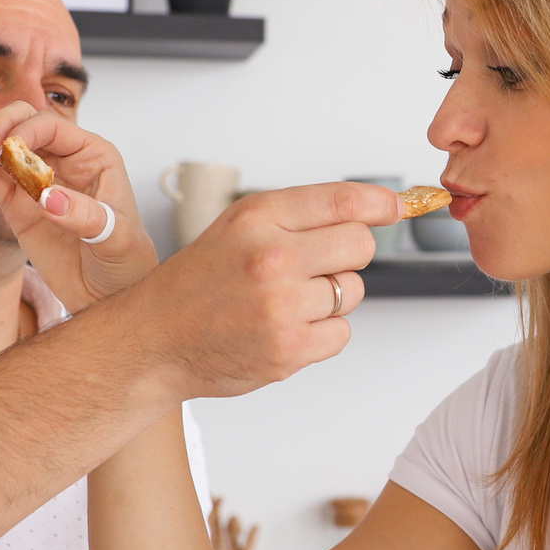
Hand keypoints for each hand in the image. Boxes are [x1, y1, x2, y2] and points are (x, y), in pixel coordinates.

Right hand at [0, 104, 156, 307]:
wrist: (109, 294)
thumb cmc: (125, 260)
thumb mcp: (116, 240)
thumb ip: (85, 217)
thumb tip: (48, 198)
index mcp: (94, 155)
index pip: (53, 126)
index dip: (27, 130)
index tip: (8, 148)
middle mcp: (64, 161)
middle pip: (26, 123)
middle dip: (2, 124)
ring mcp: (38, 182)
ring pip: (5, 147)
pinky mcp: (20, 206)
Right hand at [124, 182, 398, 399]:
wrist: (154, 342)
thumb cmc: (196, 285)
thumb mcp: (238, 229)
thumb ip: (300, 216)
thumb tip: (374, 208)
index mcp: (257, 219)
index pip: (344, 200)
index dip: (380, 203)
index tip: (395, 207)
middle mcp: (271, 257)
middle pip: (360, 244)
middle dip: (347, 255)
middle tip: (314, 266)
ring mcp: (281, 306)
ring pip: (352, 291)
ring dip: (331, 298)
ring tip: (287, 302)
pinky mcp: (289, 349)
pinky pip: (341, 333)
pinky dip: (322, 334)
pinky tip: (287, 328)